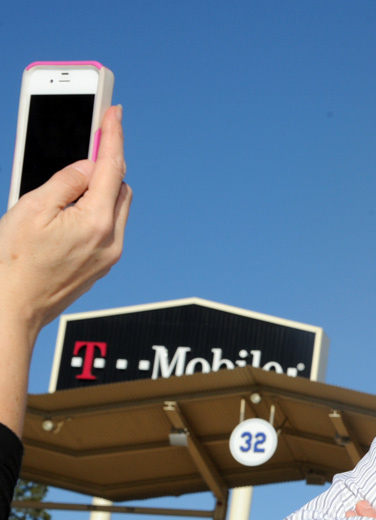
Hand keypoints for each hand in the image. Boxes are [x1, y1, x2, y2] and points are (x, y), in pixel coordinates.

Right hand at [0, 105, 131, 339]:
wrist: (12, 308)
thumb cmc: (13, 261)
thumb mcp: (32, 208)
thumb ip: (65, 181)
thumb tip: (88, 165)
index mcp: (96, 222)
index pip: (112, 167)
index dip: (113, 135)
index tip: (114, 111)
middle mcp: (111, 241)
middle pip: (120, 188)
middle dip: (107, 165)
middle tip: (89, 142)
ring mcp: (109, 257)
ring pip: (117, 209)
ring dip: (102, 190)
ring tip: (75, 179)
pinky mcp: (102, 267)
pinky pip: (109, 229)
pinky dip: (97, 211)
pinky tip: (73, 208)